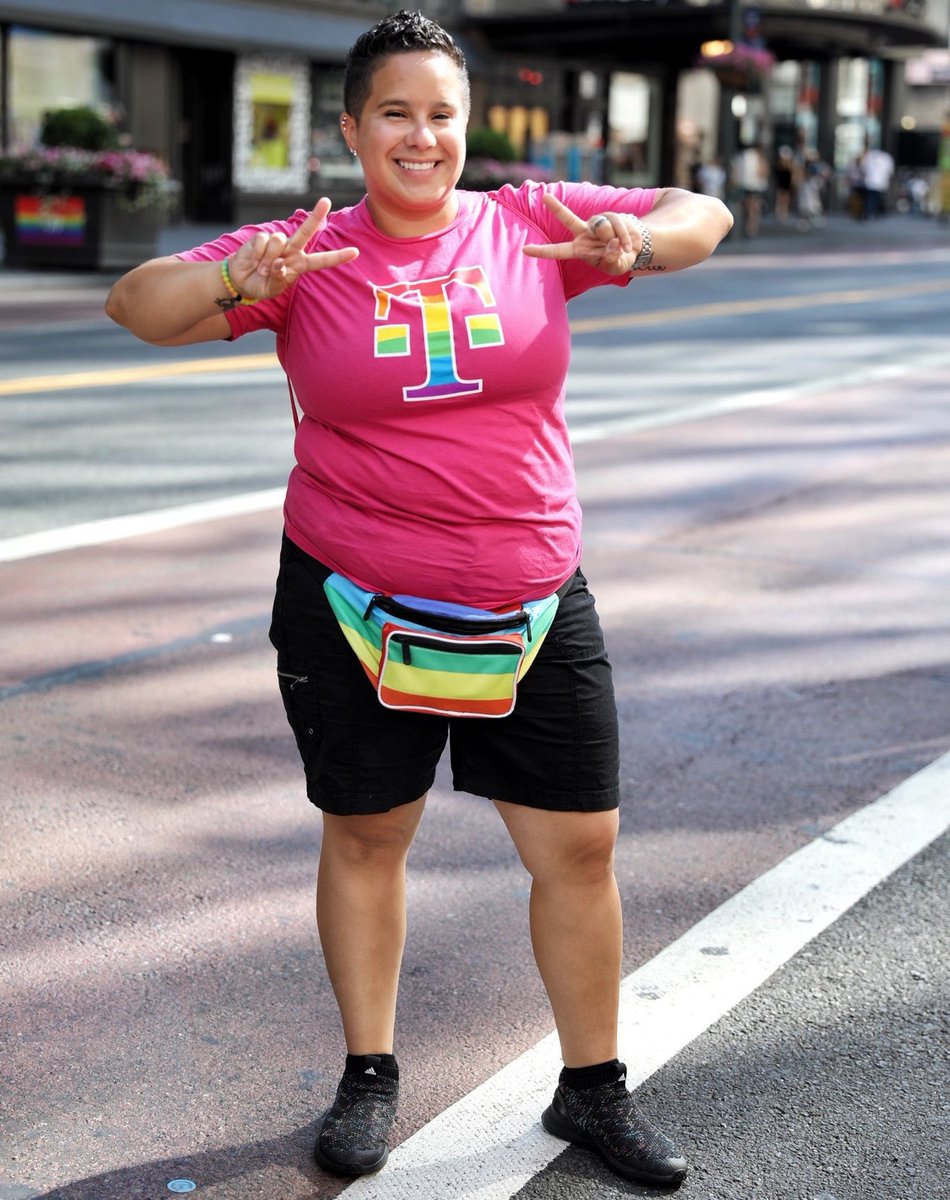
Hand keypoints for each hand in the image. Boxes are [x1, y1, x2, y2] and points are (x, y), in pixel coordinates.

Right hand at [227, 197, 358, 298]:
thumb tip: (279, 263)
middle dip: (316, 216)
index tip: (355, 252)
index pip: (322, 261)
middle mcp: (292, 250)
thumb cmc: (260, 285)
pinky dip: (258, 254)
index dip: (338, 257)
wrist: (239, 280)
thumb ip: (279, 277)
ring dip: (269, 257)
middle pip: (306, 231)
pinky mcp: (261, 238)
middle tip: (326, 201)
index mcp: (300, 265)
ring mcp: (277, 243)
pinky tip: (254, 260)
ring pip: (280, 240)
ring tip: (261, 268)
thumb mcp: (272, 288)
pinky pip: (264, 241)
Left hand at [522, 192, 644, 275]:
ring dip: (614, 238)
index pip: (558, 251)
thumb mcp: (616, 267)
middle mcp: (583, 234)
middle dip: (557, 208)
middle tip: (545, 197)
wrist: (635, 248)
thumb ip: (612, 259)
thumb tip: (612, 242)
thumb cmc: (619, 260)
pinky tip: (627, 244)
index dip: (542, 251)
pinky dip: (624, 236)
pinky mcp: (609, 215)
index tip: (524, 249)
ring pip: (602, 227)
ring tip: (621, 247)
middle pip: (568, 219)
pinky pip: (616, 224)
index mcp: (579, 250)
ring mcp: (595, 223)